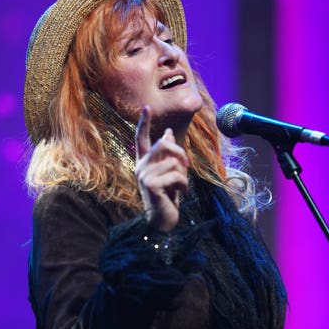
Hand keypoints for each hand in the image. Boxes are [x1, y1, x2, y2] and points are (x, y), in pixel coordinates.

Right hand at [135, 105, 189, 231]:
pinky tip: (180, 194)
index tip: (146, 107)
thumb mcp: (170, 172)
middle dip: (180, 152)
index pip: (142, 139)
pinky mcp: (151, 185)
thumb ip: (168, 155)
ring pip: (173, 161)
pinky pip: (176, 175)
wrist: (162, 221)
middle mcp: (141, 167)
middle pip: (163, 144)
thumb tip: (168, 132)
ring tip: (180, 187)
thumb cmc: (167, 197)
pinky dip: (184, 185)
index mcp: (144, 162)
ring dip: (183, 175)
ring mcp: (144, 176)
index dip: (144, 123)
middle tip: (187, 165)